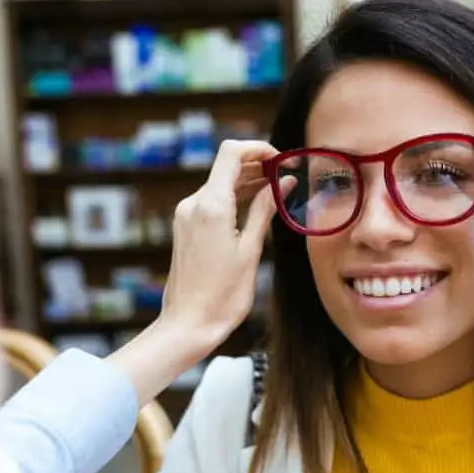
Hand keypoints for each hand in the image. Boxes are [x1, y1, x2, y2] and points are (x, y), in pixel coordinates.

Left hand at [106, 139, 290, 404]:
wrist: (189, 323)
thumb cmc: (223, 295)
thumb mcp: (251, 250)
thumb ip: (265, 211)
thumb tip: (283, 182)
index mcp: (210, 206)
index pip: (231, 153)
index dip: (258, 149)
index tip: (282, 160)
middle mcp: (193, 204)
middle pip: (225, 166)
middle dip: (257, 165)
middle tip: (287, 175)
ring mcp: (186, 215)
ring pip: (219, 183)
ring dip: (246, 181)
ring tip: (276, 190)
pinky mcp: (186, 228)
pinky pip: (211, 201)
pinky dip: (234, 197)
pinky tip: (254, 208)